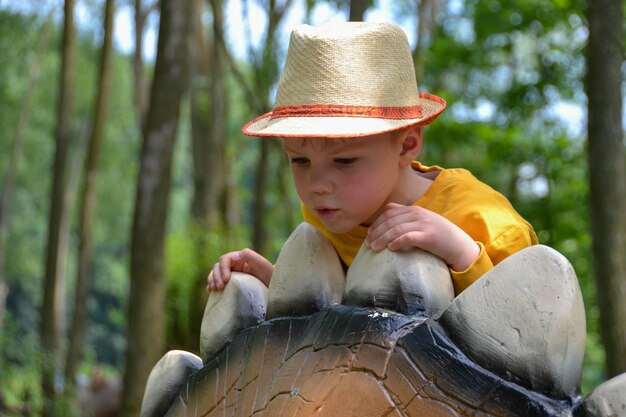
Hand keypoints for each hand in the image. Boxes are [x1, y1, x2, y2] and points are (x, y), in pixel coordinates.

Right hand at [206, 248, 273, 291]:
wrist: (275, 289)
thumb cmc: (271, 277)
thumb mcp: (264, 265)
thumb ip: (253, 257)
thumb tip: (241, 253)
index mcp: (241, 258)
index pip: (225, 259)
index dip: (222, 268)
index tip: (226, 280)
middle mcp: (235, 264)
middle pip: (218, 266)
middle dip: (216, 276)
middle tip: (220, 288)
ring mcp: (232, 274)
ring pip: (215, 273)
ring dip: (212, 280)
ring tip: (215, 290)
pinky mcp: (231, 283)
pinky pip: (217, 282)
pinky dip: (211, 285)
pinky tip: (210, 291)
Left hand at [365, 203, 479, 271]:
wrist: (460, 246)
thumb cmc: (439, 235)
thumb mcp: (423, 220)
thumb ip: (406, 213)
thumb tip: (388, 208)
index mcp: (415, 210)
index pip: (389, 213)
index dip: (376, 223)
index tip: (368, 234)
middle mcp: (418, 214)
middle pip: (390, 221)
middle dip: (376, 232)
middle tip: (368, 244)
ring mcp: (424, 224)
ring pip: (396, 229)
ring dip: (382, 239)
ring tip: (374, 248)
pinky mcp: (429, 236)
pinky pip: (409, 237)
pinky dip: (398, 241)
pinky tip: (391, 248)